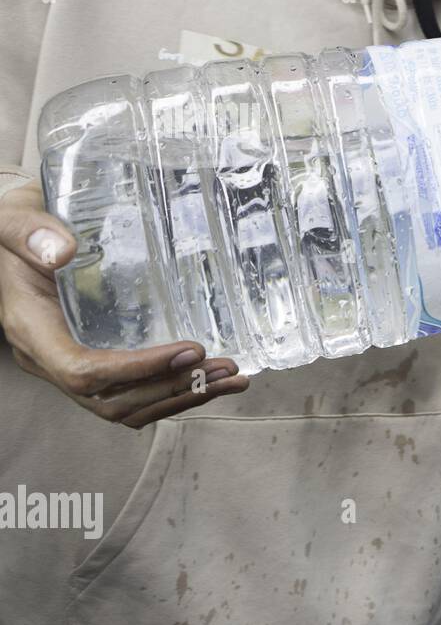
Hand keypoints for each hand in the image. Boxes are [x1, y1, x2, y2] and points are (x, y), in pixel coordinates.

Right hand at [0, 182, 247, 427]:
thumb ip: (30, 232)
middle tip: (226, 369)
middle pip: (114, 400)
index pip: (84, 371)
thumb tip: (63, 252)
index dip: (138, 370)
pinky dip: (175, 390)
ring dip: (184, 396)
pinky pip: (134, 393)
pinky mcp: (93, 360)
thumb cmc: (14, 227)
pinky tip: (212, 376)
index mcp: (32, 329)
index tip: (191, 350)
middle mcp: (50, 358)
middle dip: (175, 389)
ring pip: (128, 406)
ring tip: (233, 378)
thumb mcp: (12, 218)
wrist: (12, 237)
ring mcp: (71, 364)